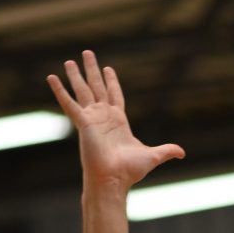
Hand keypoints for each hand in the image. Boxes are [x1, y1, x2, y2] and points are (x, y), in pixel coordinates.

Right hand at [47, 49, 184, 193]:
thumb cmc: (130, 171)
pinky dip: (59, 90)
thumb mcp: (153, 156)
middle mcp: (103, 117)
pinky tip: (51, 77)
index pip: (114, 95)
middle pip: (97, 87)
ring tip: (69, 60)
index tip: (109, 68)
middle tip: (88, 53)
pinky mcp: (82, 122)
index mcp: (118, 121)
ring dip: (76, 75)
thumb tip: (182, 152)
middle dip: (92, 70)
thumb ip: (166, 150)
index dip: (112, 81)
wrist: (114, 179)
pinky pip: (68, 103)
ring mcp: (91, 118)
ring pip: (82, 91)